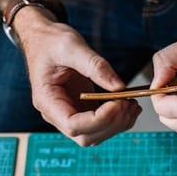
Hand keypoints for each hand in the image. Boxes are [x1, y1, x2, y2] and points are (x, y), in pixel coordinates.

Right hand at [16, 7, 141, 146]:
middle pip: (86, 137)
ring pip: (96, 136)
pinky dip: (118, 119)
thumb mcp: (71, 46)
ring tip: (132, 104)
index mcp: (47, 100)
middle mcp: (56, 114)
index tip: (117, 103)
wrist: (44, 39)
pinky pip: (101, 125)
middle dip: (111, 124)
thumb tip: (119, 87)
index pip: (73, 125)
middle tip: (129, 103)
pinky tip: (129, 105)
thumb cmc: (50, 42)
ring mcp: (70, 114)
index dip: (99, 120)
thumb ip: (96, 66)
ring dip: (117, 124)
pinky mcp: (82, 110)